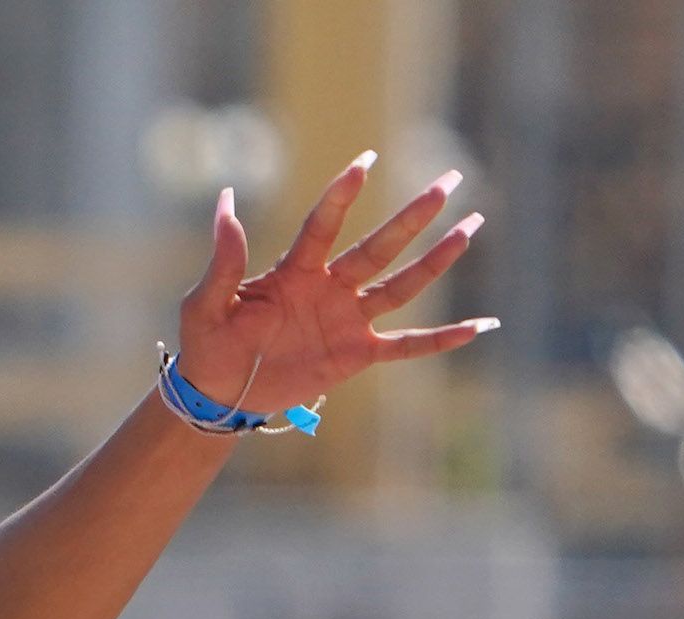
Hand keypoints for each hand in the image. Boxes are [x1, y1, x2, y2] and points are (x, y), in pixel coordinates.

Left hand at [174, 155, 493, 416]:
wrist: (218, 392)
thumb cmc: (207, 343)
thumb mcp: (205, 302)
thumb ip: (223, 258)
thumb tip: (225, 201)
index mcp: (294, 272)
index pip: (322, 225)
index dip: (342, 196)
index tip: (365, 162)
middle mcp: (330, 288)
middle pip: (378, 247)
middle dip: (414, 215)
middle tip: (450, 179)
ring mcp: (347, 320)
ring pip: (400, 286)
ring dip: (435, 260)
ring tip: (470, 227)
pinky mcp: (356, 355)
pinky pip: (406, 345)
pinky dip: (440, 340)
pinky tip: (478, 327)